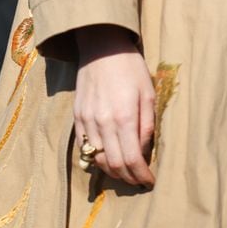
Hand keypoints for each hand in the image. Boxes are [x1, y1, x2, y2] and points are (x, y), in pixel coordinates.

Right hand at [74, 25, 155, 187]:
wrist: (101, 46)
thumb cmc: (130, 67)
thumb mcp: (147, 92)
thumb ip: (146, 125)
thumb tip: (143, 151)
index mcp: (124, 116)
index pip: (132, 159)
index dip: (141, 175)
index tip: (150, 181)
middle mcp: (103, 122)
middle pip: (114, 165)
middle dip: (128, 178)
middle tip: (139, 180)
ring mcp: (87, 120)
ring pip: (97, 160)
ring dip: (113, 171)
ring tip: (126, 171)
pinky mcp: (77, 116)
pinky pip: (85, 146)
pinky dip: (97, 158)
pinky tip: (108, 157)